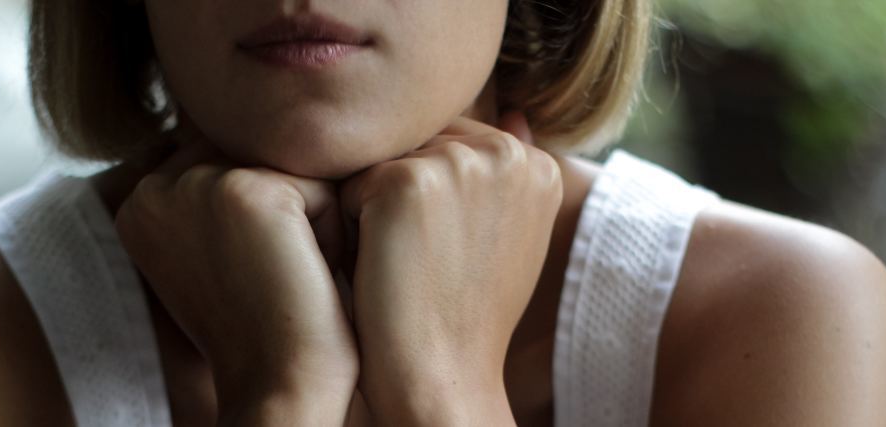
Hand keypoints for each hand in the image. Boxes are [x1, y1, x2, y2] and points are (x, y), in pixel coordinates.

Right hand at [114, 140, 356, 424]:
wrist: (280, 386)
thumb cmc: (266, 329)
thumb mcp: (229, 252)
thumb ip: (228, 194)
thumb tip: (272, 137)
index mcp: (143, 201)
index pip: (236, 162)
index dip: (270, 217)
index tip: (260, 276)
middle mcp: (156, 186)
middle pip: (265, 155)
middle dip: (293, 212)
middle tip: (281, 279)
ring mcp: (196, 185)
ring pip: (296, 167)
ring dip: (316, 221)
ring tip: (296, 276)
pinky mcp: (245, 192)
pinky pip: (324, 185)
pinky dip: (334, 233)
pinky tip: (310, 276)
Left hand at [341, 112, 562, 424]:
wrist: (442, 374)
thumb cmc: (463, 314)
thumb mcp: (504, 235)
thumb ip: (499, 171)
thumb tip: (511, 107)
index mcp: (535, 163)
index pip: (451, 146)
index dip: (432, 202)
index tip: (447, 254)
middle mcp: (506, 152)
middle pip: (416, 144)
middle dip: (405, 196)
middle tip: (424, 262)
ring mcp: (459, 163)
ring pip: (382, 161)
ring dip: (375, 209)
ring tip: (404, 263)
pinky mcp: (408, 180)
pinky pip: (350, 182)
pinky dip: (350, 225)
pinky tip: (381, 265)